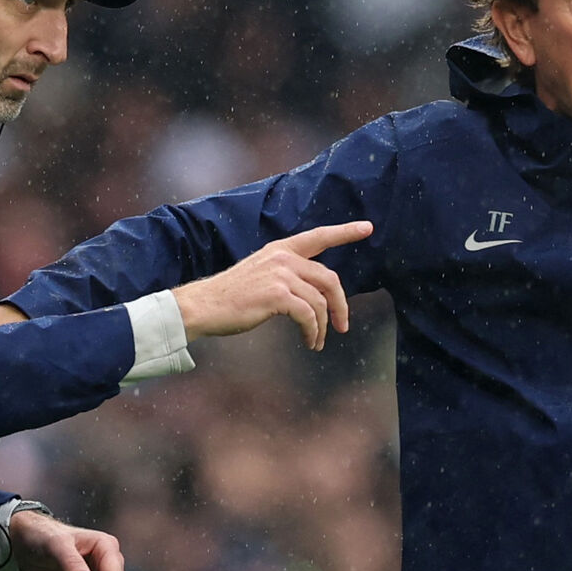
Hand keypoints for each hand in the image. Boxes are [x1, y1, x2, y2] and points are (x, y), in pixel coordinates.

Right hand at [170, 221, 373, 349]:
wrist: (204, 306)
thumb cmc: (231, 297)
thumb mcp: (261, 275)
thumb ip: (286, 275)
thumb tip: (313, 293)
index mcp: (280, 250)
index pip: (319, 236)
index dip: (345, 232)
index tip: (367, 228)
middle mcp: (283, 258)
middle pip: (329, 279)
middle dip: (340, 305)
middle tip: (342, 325)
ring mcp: (280, 275)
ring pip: (320, 302)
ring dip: (323, 326)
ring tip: (318, 341)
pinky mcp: (277, 295)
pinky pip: (309, 315)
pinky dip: (313, 332)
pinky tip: (310, 342)